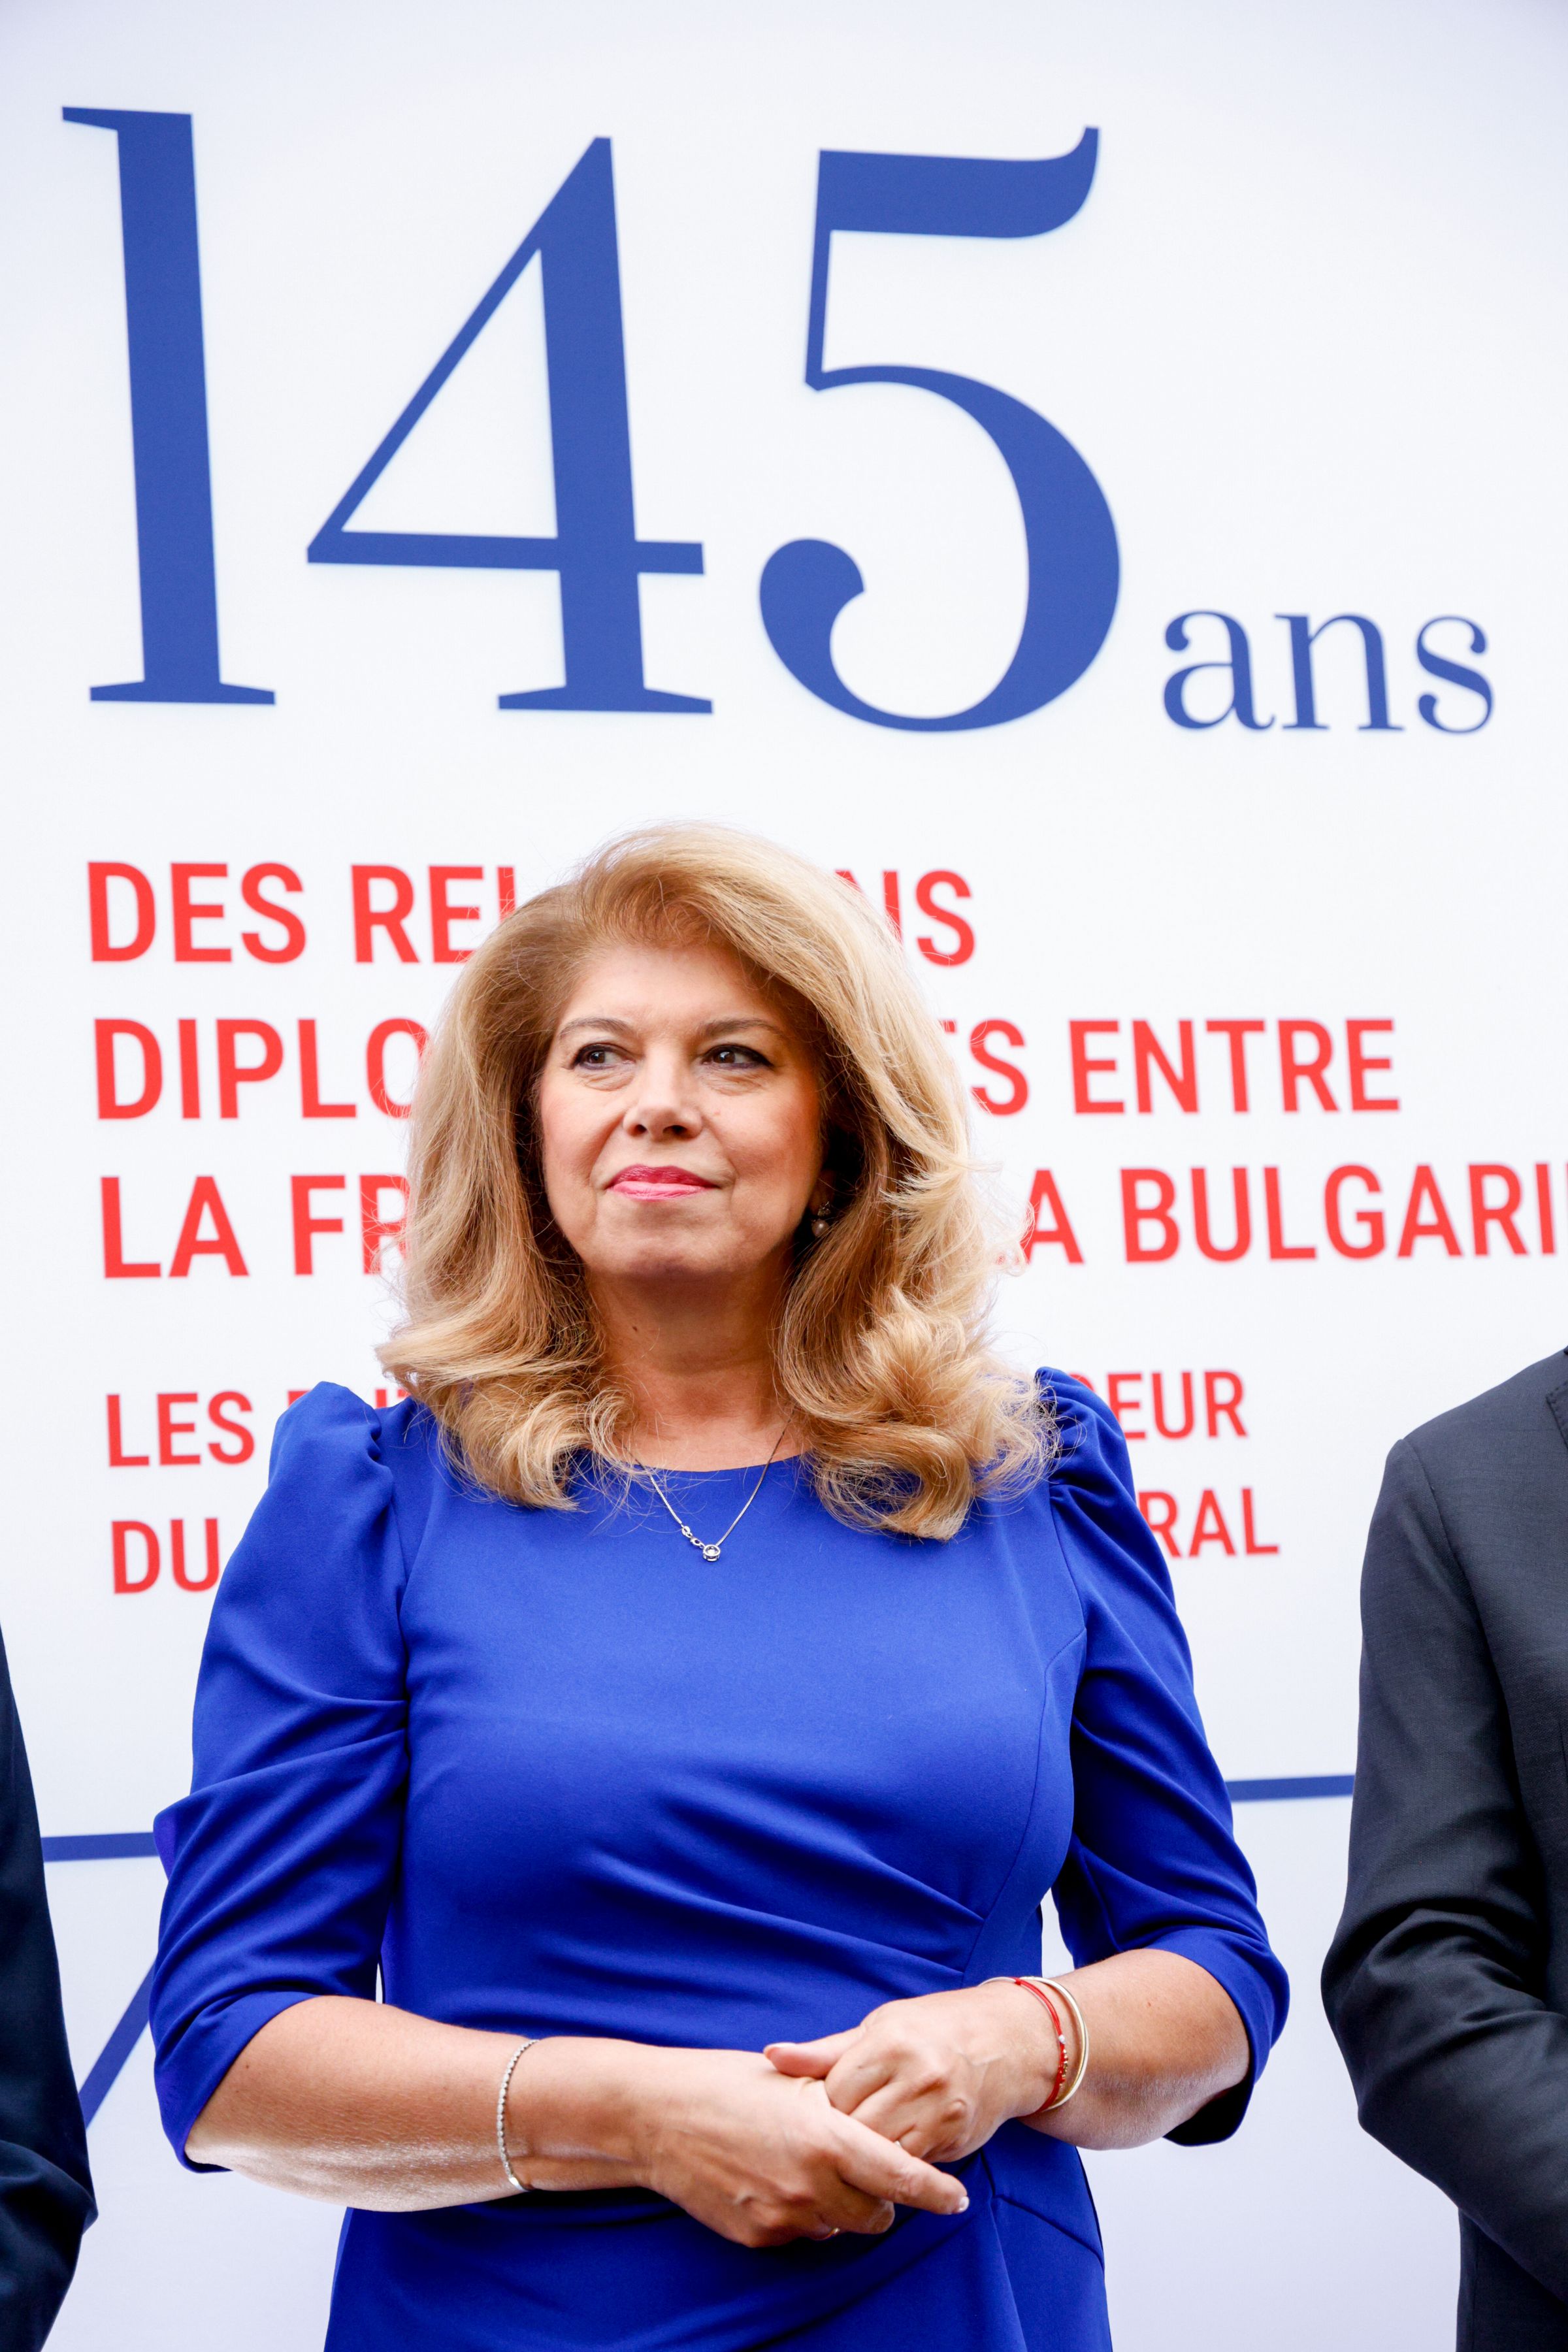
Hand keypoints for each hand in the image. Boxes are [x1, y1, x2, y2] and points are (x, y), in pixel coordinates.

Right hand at [623, 2045, 969, 2247]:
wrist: (658, 2117)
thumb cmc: (729, 2085)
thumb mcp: (794, 2083)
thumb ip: (844, 2108)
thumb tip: (886, 2128)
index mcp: (826, 2138)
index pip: (901, 2177)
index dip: (937, 2192)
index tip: (959, 2200)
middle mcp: (810, 2184)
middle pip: (877, 2216)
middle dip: (883, 2199)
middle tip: (870, 2171)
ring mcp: (783, 2216)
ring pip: (841, 2228)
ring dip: (842, 2207)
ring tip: (816, 2169)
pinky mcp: (758, 2236)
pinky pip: (802, 2233)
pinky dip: (804, 2214)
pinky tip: (778, 2180)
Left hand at [765, 1982, 1061, 2164]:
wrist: (1009, 2041)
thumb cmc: (933, 2029)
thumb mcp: (879, 2027)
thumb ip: (826, 2052)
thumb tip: (771, 2055)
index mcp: (890, 2042)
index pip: (834, 2093)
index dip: (822, 2108)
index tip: (819, 2111)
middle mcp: (917, 2075)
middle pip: (855, 2129)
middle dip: (840, 2139)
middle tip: (831, 2140)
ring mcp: (940, 2109)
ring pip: (882, 2154)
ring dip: (865, 2158)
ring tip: (856, 2152)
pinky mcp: (956, 2136)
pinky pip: (910, 2166)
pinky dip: (894, 2165)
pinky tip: (889, 2155)